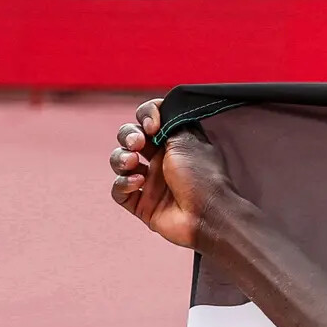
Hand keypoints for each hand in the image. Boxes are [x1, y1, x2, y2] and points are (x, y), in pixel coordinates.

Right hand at [109, 97, 232, 249]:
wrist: (208, 215)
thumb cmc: (202, 176)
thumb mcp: (188, 140)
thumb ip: (169, 123)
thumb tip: (157, 112)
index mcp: (174, 144)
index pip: (149, 120)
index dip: (145, 116)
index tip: (152, 124)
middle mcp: (161, 161)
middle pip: (129, 139)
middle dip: (127, 136)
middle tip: (138, 144)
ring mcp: (150, 183)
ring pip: (120, 162)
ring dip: (120, 158)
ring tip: (133, 163)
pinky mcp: (142, 204)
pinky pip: (118, 191)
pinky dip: (122, 184)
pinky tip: (137, 183)